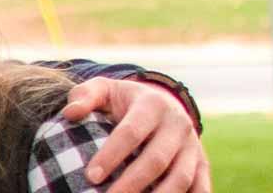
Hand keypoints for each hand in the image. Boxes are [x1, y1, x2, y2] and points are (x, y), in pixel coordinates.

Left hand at [62, 77, 210, 192]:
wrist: (163, 102)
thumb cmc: (124, 100)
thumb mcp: (104, 89)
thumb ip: (84, 96)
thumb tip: (70, 113)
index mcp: (152, 105)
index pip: (131, 132)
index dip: (111, 155)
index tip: (91, 176)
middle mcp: (178, 124)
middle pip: (157, 159)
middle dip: (132, 183)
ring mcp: (193, 145)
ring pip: (181, 177)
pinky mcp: (202, 163)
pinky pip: (200, 187)